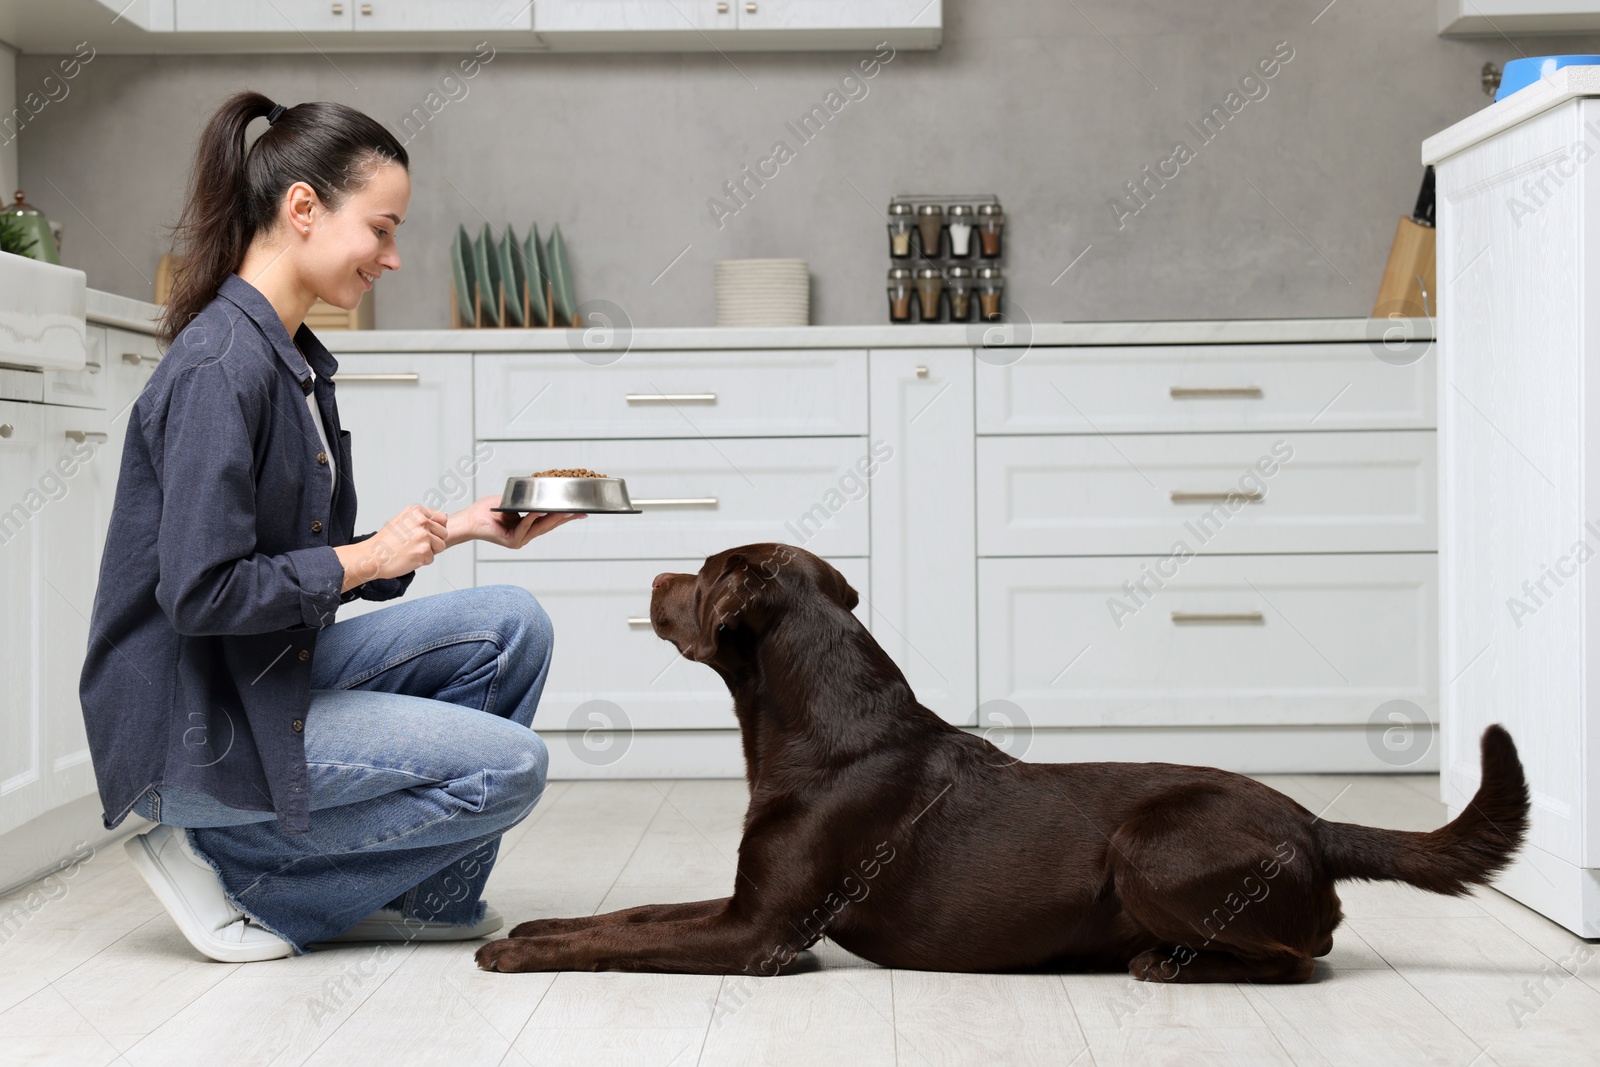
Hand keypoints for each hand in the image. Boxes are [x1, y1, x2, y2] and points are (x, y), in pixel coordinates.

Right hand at [334, 503, 446, 591]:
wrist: (371, 557)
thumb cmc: (385, 542)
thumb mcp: (402, 520)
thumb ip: (422, 518)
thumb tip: (444, 519)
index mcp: (416, 511)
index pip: (442, 519)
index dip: (435, 529)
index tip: (422, 533)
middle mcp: (421, 521)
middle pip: (444, 533)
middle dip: (433, 541)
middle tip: (415, 544)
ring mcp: (423, 536)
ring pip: (440, 546)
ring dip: (429, 551)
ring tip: (412, 550)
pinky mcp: (423, 551)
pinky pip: (432, 558)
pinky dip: (422, 562)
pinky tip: (408, 558)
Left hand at [445, 494, 585, 550]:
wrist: (470, 519)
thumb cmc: (488, 511)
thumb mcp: (513, 504)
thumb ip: (527, 503)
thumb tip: (542, 494)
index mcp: (528, 528)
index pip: (549, 521)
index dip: (564, 516)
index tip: (580, 512)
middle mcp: (526, 536)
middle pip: (549, 525)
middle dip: (565, 518)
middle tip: (580, 512)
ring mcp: (520, 540)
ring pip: (540, 527)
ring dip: (552, 518)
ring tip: (564, 510)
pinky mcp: (512, 541)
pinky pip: (524, 528)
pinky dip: (531, 519)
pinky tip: (537, 512)